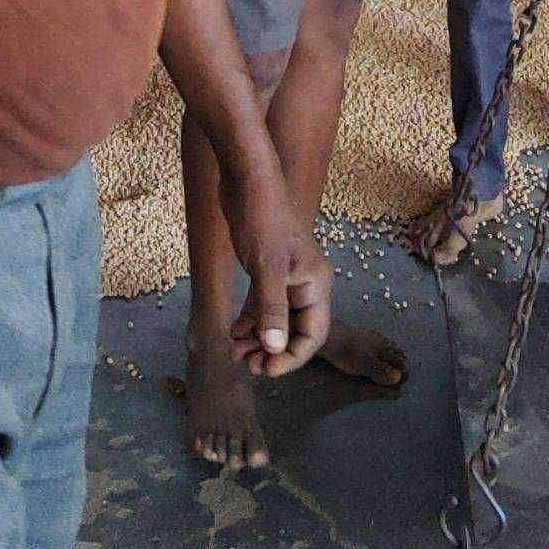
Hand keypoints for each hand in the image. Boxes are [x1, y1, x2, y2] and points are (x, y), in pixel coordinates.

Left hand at [217, 162, 331, 377]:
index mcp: (315, 283)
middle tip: (245, 363)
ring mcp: (286, 276)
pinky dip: (250, 320)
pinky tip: (233, 332)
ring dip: (258, 339)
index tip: (265, 370)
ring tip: (234, 351)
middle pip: (295, 330)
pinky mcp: (267, 269)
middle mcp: (305, 282)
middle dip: (272, 350)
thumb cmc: (261, 217)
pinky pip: (263, 305)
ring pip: (277, 319)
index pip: (313, 334)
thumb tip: (275, 348)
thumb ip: (271, 310)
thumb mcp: (266, 268)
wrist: (247, 178)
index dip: (292, 357)